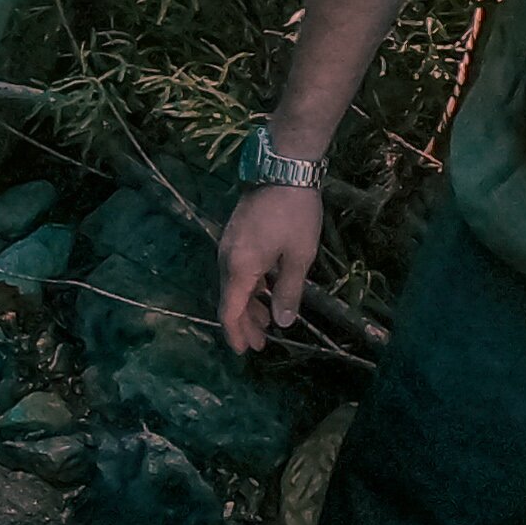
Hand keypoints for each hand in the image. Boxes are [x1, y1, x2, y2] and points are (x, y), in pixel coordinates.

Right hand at [220, 181, 326, 352]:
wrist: (282, 171)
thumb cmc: (294, 216)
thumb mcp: (299, 258)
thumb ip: (289, 292)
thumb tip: (283, 322)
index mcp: (240, 267)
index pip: (229, 309)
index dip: (235, 333)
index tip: (244, 353)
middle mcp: (226, 258)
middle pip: (228, 299)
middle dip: (243, 323)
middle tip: (261, 344)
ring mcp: (228, 244)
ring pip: (232, 284)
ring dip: (247, 305)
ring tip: (266, 322)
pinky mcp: (235, 235)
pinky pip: (236, 270)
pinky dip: (248, 287)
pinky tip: (264, 292)